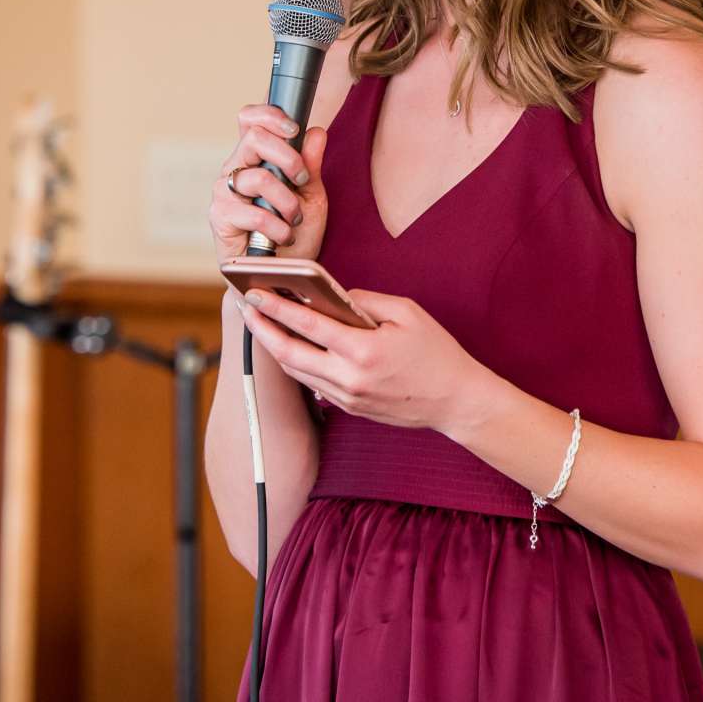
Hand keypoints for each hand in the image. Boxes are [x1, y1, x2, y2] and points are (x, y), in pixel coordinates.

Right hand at [208, 104, 328, 265]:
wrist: (280, 276)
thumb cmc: (295, 234)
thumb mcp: (312, 197)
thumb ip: (312, 164)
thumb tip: (316, 131)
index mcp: (255, 158)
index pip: (250, 120)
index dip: (269, 115)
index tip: (294, 129)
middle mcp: (235, 169)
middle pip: (253, 137)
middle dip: (288, 157)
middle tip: (303, 179)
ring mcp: (224, 192)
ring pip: (259, 177)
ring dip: (287, 200)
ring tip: (294, 219)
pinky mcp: (220, 218)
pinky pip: (253, 213)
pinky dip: (277, 226)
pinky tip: (283, 237)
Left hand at [238, 287, 492, 433]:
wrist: (456, 402)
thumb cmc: (436, 352)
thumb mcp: (407, 312)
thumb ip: (365, 301)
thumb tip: (334, 296)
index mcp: (363, 350)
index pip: (307, 325)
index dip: (276, 307)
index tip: (255, 293)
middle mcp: (349, 378)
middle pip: (289, 354)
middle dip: (262, 330)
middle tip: (246, 308)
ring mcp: (347, 398)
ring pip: (297, 372)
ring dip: (275, 347)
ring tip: (262, 324)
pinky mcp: (350, 408)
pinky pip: (313, 384)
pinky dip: (296, 364)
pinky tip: (290, 347)